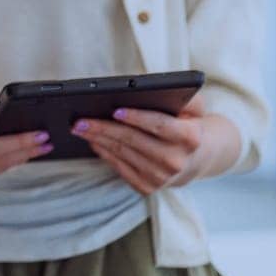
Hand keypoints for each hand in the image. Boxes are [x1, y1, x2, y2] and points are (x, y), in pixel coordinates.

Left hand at [72, 99, 238, 194]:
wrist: (196, 158)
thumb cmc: (187, 123)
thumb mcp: (194, 107)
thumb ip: (184, 95)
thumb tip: (157, 88)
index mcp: (190, 138)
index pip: (160, 125)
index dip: (137, 118)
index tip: (115, 110)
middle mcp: (176, 161)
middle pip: (133, 141)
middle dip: (104, 128)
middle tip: (80, 119)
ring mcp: (162, 178)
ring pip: (123, 154)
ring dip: (98, 139)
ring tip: (79, 127)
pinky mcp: (148, 187)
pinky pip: (120, 168)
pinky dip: (104, 154)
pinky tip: (93, 142)